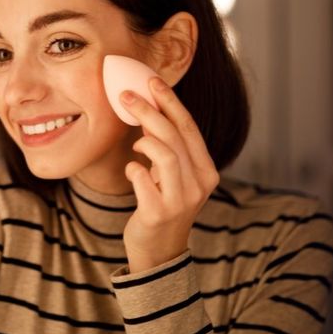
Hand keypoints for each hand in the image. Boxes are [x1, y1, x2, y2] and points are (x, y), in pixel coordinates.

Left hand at [119, 77, 218, 272]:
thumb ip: (165, 145)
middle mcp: (199, 184)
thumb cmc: (163, 203)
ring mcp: (181, 200)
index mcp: (206, 171)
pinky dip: (132, 168)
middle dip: (148, 110)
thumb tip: (146, 106)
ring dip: (144, 139)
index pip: (189, 127)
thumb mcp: (171, 174)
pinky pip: (141, 177)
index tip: (151, 81)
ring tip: (135, 142)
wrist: (159, 252)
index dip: (170, 101)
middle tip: (126, 96)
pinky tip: (132, 171)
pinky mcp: (159, 213)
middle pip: (175, 136)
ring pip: (164, 153)